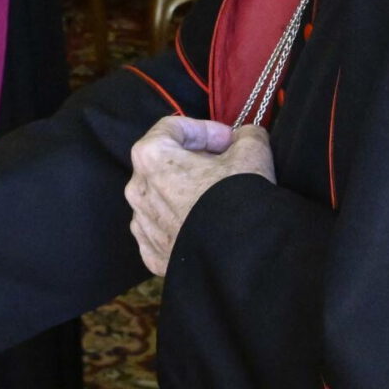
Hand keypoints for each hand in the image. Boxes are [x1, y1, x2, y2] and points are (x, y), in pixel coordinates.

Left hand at [125, 116, 272, 275]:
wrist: (241, 261)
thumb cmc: (238, 197)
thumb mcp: (252, 152)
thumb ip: (247, 136)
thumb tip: (245, 137)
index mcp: (151, 157)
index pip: (172, 128)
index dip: (205, 129)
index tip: (231, 140)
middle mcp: (137, 189)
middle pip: (166, 164)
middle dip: (198, 160)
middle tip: (230, 166)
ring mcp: (143, 226)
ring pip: (164, 198)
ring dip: (189, 193)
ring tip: (221, 199)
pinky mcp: (154, 255)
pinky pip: (166, 230)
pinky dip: (184, 223)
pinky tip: (209, 226)